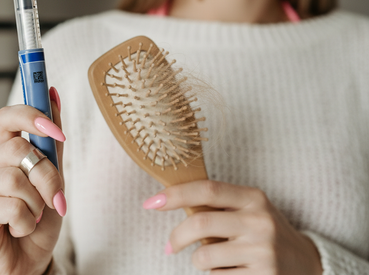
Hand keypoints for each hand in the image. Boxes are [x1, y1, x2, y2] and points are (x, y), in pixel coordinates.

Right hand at [0, 87, 65, 274]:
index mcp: (3, 152)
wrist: (29, 261)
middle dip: (48, 176)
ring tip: (33, 216)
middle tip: (53, 198)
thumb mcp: (54, 178)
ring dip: (38, 202)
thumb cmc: (39, 219)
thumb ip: (52, 141)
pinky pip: (10, 205)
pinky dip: (27, 221)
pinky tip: (19, 229)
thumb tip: (52, 94)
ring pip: (16, 177)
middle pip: (19, 148)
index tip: (56, 130)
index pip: (7, 117)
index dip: (30, 114)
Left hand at [143, 180, 322, 273]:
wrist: (306, 263)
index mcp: (253, 198)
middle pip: (200, 224)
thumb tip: (166, 199)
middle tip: (169, 246)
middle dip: (176, 237)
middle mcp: (260, 221)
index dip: (175, 194)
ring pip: (204, 256)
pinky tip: (231, 271)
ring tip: (213, 259)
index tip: (150, 203)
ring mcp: (263, 251)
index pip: (207, 189)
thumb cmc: (263, 231)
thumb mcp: (248, 209)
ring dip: (199, 260)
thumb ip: (217, 205)